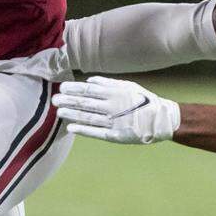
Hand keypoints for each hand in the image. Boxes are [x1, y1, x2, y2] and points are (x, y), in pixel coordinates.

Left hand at [52, 76, 179, 143]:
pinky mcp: (116, 135)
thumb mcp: (128, 85)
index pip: (89, 90)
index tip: (61, 88)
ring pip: (88, 117)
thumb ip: (108, 82)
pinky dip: (83, 130)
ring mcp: (114, 121)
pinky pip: (96, 132)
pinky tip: (71, 128)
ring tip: (59, 112)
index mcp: (114, 93)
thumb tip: (89, 80)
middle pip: (85, 103)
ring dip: (72, 114)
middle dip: (68, 101)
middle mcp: (112, 106)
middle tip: (54, 100)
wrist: (162, 118)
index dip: (74, 89)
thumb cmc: (143, 100)